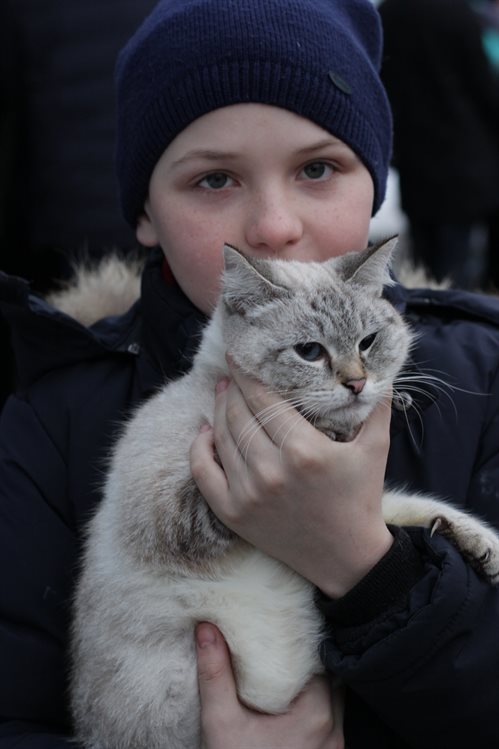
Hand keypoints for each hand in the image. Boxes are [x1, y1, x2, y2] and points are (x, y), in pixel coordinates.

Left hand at [191, 361, 392, 597]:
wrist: (347, 558)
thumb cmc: (360, 499)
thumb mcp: (375, 449)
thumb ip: (376, 407)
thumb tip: (379, 372)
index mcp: (304, 450)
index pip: (264, 400)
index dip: (248, 375)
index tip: (238, 357)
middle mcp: (271, 470)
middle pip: (239, 416)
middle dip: (232, 390)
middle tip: (231, 374)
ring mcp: (248, 494)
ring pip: (222, 439)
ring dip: (218, 412)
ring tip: (222, 396)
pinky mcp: (234, 514)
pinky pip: (204, 474)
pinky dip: (199, 449)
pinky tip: (204, 432)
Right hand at [196, 622, 343, 748]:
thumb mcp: (220, 722)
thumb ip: (215, 673)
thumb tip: (206, 628)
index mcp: (315, 714)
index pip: (319, 658)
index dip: (301, 640)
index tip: (283, 628)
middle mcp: (333, 729)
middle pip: (330, 676)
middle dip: (308, 660)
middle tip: (283, 644)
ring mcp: (335, 746)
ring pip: (334, 698)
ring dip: (314, 684)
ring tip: (286, 669)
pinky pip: (331, 720)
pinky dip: (316, 706)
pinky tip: (291, 701)